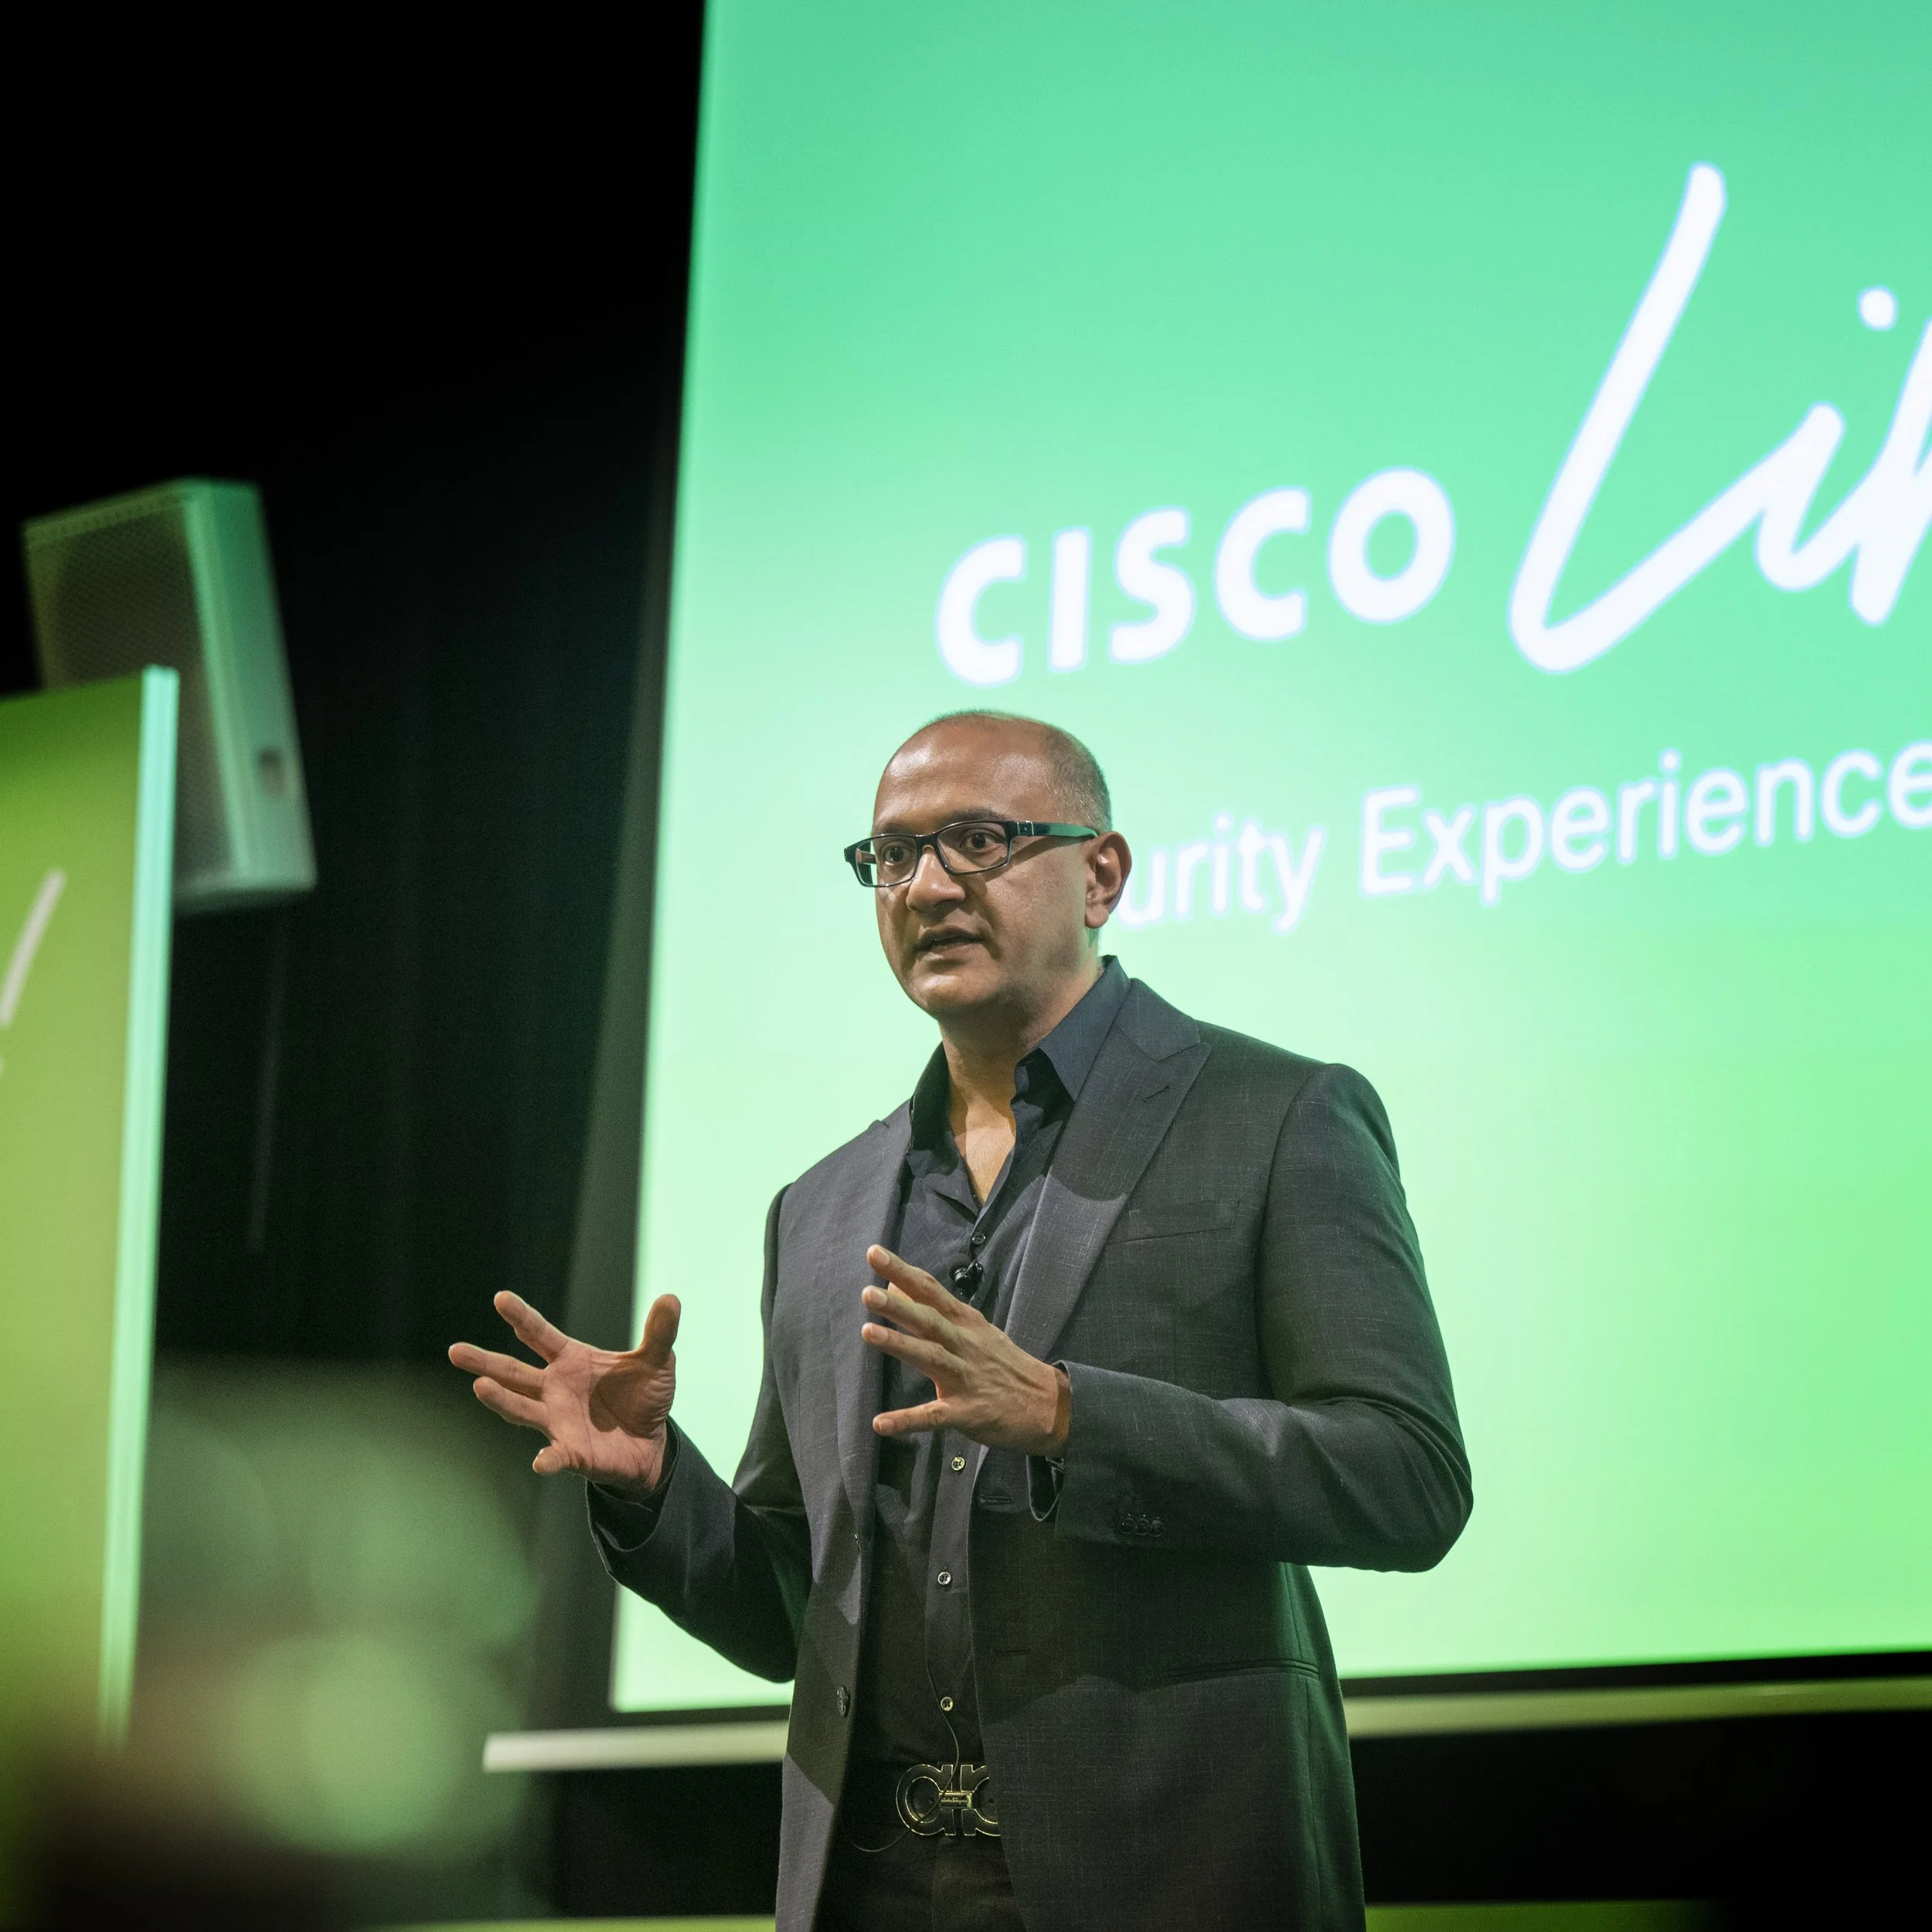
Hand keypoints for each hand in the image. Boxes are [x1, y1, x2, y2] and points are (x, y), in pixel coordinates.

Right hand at [448, 1291, 680, 1494]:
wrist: (651, 1443)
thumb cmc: (644, 1398)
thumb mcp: (658, 1361)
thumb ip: (659, 1333)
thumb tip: (670, 1299)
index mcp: (572, 1360)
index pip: (540, 1335)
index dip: (521, 1317)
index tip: (500, 1298)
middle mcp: (555, 1389)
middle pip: (513, 1372)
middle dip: (485, 1362)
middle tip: (455, 1351)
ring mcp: (557, 1421)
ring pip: (520, 1409)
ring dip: (501, 1400)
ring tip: (480, 1387)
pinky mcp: (571, 1451)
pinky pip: (555, 1455)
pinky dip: (547, 1459)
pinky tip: (541, 1462)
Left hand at [861, 1245, 1069, 1455]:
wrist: (1048, 1403)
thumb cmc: (1003, 1362)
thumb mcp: (974, 1329)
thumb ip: (936, 1310)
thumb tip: (896, 1286)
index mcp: (966, 1322)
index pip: (930, 1291)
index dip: (902, 1272)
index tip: (874, 1253)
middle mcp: (965, 1344)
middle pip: (929, 1321)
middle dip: (899, 1306)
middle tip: (868, 1293)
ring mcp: (966, 1378)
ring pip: (930, 1357)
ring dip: (900, 1345)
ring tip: (868, 1333)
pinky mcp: (967, 1411)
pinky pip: (933, 1416)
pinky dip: (907, 1420)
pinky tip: (880, 1423)